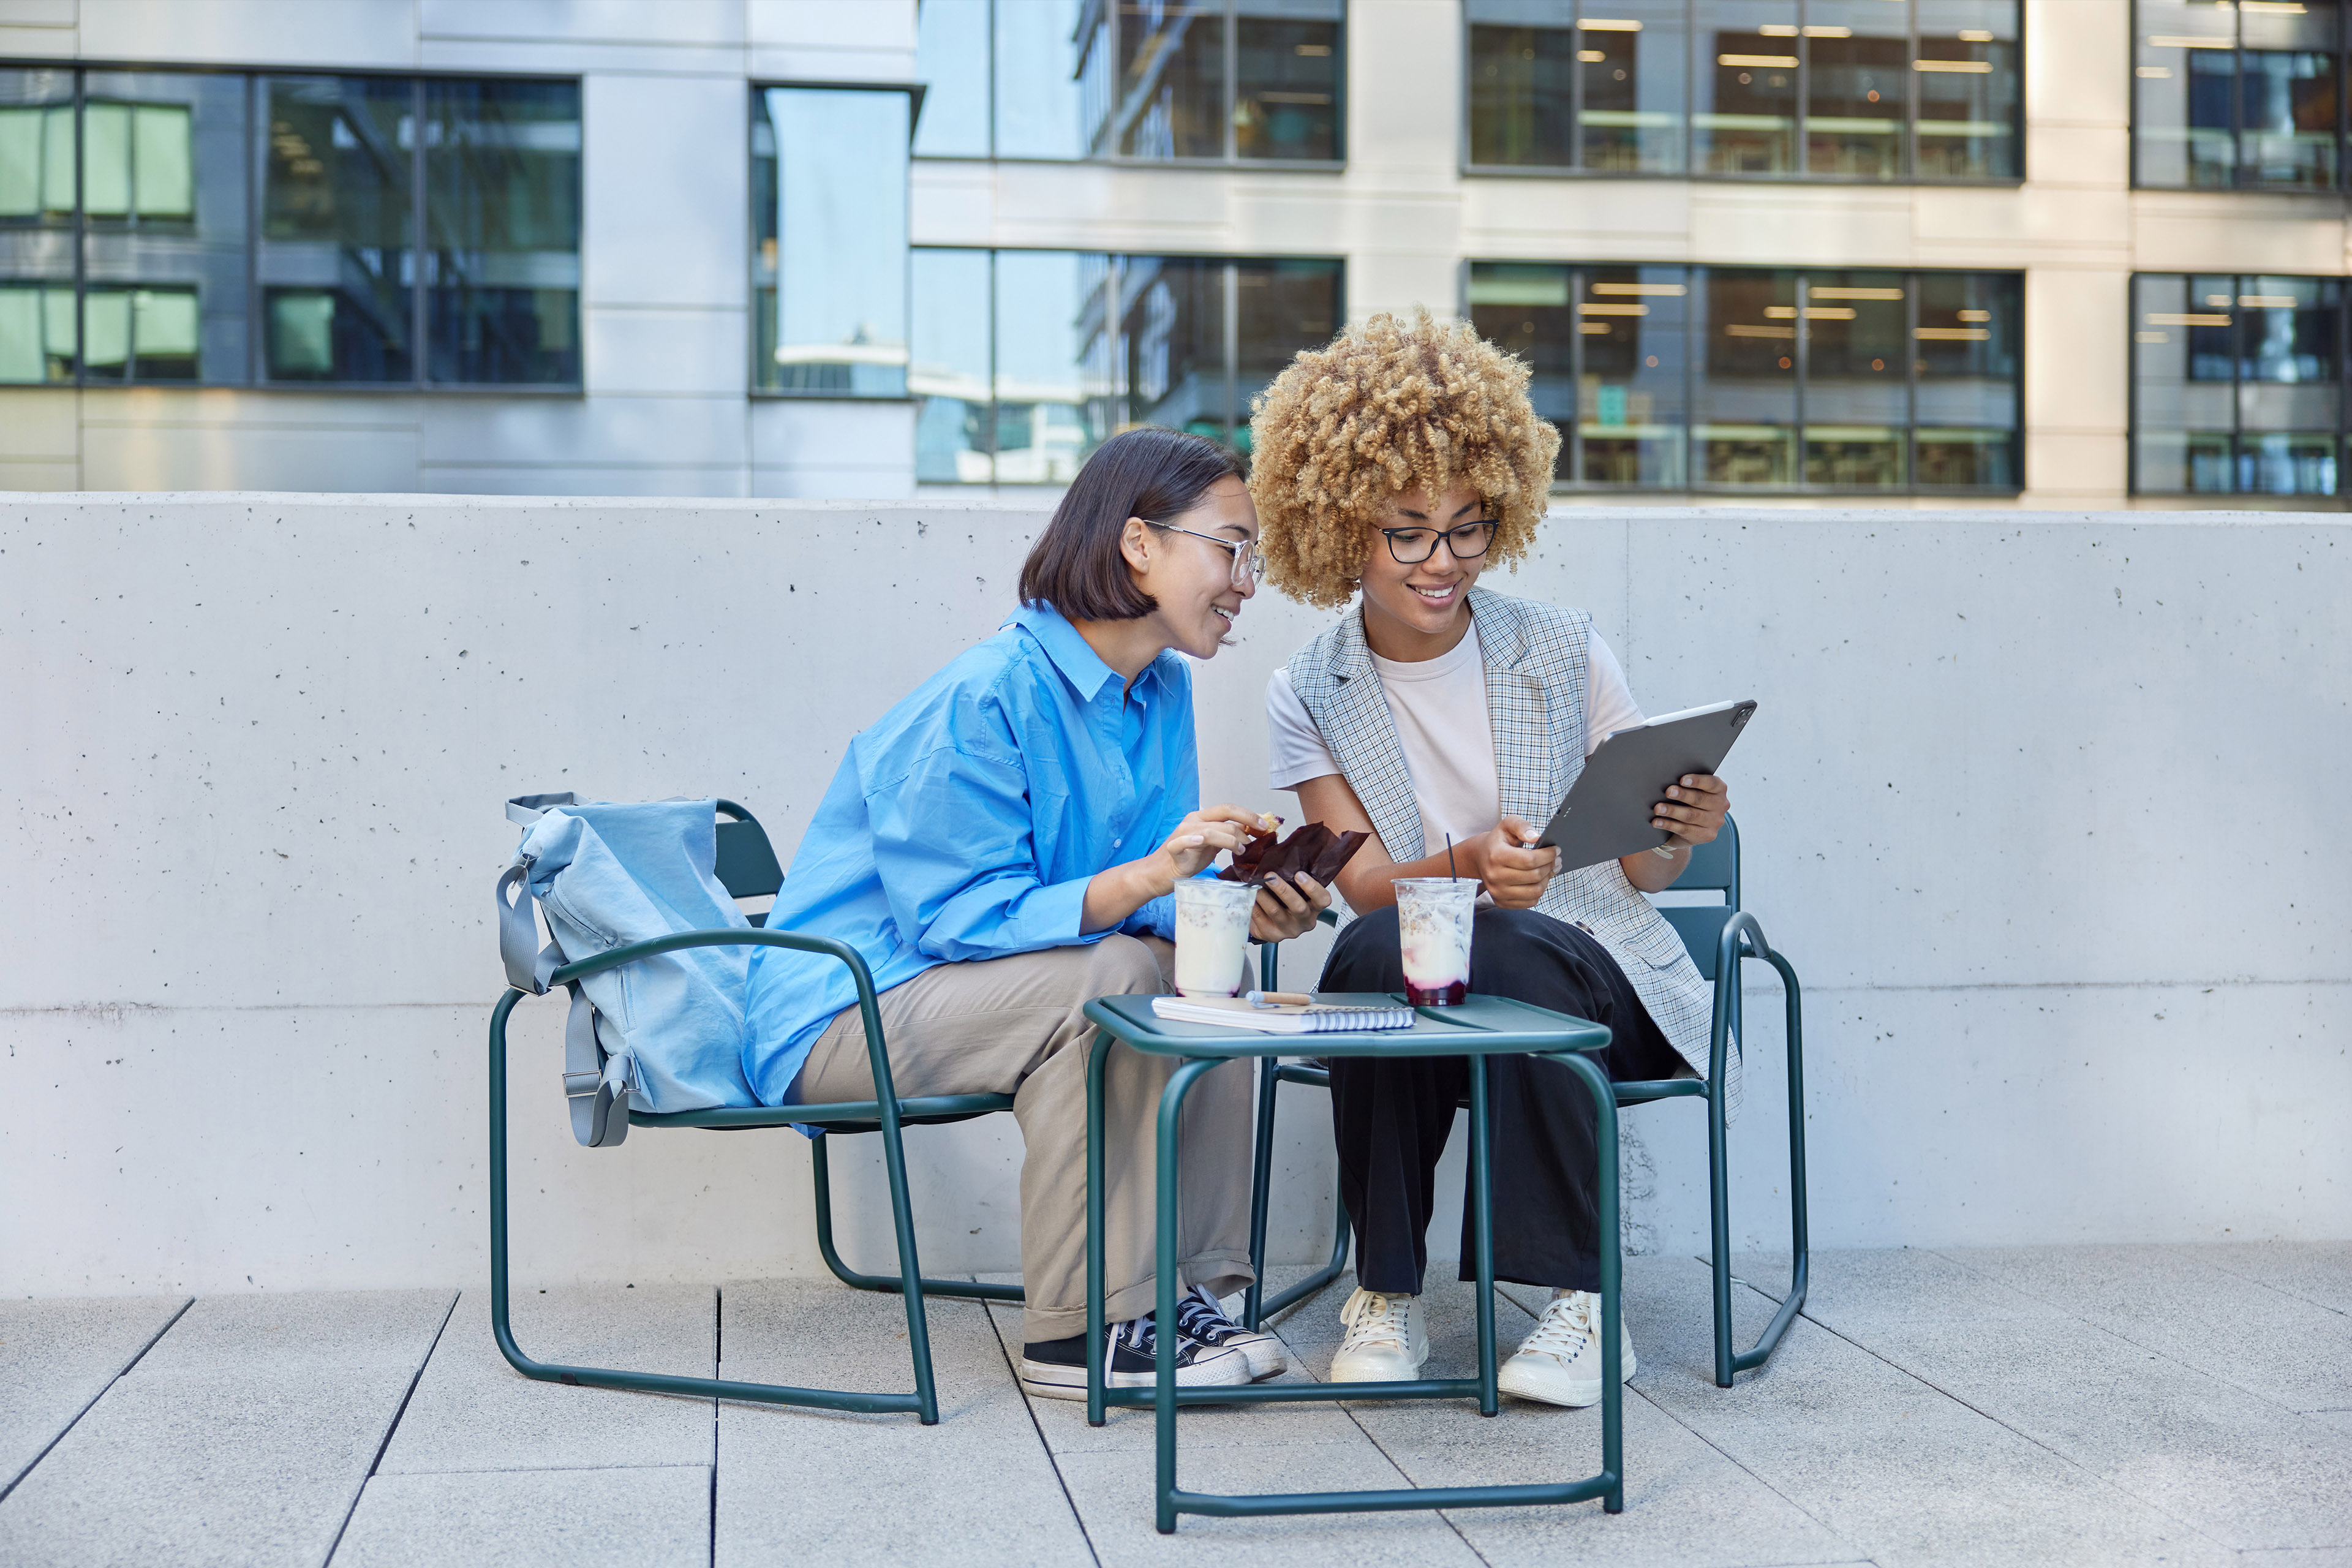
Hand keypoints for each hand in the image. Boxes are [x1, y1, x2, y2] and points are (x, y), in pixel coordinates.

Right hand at [1147, 805, 1276, 890]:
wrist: (1162, 872)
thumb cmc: (1189, 858)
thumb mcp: (1213, 844)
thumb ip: (1228, 834)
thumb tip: (1251, 829)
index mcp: (1202, 816)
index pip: (1228, 809)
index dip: (1248, 814)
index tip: (1264, 826)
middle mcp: (1193, 820)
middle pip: (1223, 814)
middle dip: (1245, 823)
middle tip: (1258, 838)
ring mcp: (1182, 832)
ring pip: (1211, 829)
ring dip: (1230, 839)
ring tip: (1240, 850)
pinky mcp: (1174, 847)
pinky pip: (1183, 841)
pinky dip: (1193, 839)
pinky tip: (1201, 841)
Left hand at [1249, 872, 1331, 943]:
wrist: (1273, 922)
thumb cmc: (1286, 900)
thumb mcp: (1295, 889)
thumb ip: (1292, 876)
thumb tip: (1278, 853)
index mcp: (1315, 907)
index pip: (1322, 899)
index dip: (1312, 888)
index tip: (1299, 874)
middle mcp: (1305, 921)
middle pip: (1298, 907)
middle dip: (1283, 890)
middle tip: (1270, 877)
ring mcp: (1289, 930)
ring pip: (1276, 913)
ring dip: (1264, 897)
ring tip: (1254, 886)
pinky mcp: (1272, 935)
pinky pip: (1261, 920)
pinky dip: (1253, 907)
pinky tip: (1248, 897)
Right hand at [1467, 813, 1557, 910]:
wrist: (1479, 858)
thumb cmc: (1498, 841)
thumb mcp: (1507, 825)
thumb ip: (1522, 826)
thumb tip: (1536, 837)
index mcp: (1496, 856)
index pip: (1530, 860)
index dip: (1548, 855)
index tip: (1556, 850)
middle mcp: (1494, 876)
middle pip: (1534, 876)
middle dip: (1550, 866)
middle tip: (1556, 859)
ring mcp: (1497, 892)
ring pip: (1535, 892)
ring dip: (1546, 880)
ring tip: (1549, 870)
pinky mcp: (1501, 902)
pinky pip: (1530, 902)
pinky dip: (1538, 892)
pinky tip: (1539, 881)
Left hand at [1653, 775, 1728, 848]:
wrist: (1690, 826)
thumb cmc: (1688, 801)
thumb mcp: (1691, 790)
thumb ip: (1685, 785)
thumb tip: (1668, 781)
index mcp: (1719, 789)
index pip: (1711, 783)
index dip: (1697, 781)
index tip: (1682, 780)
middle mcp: (1721, 805)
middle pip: (1700, 799)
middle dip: (1682, 795)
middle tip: (1668, 792)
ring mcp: (1715, 822)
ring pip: (1691, 815)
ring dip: (1672, 811)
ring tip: (1657, 808)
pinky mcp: (1707, 835)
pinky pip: (1685, 829)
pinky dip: (1668, 825)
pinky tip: (1657, 822)